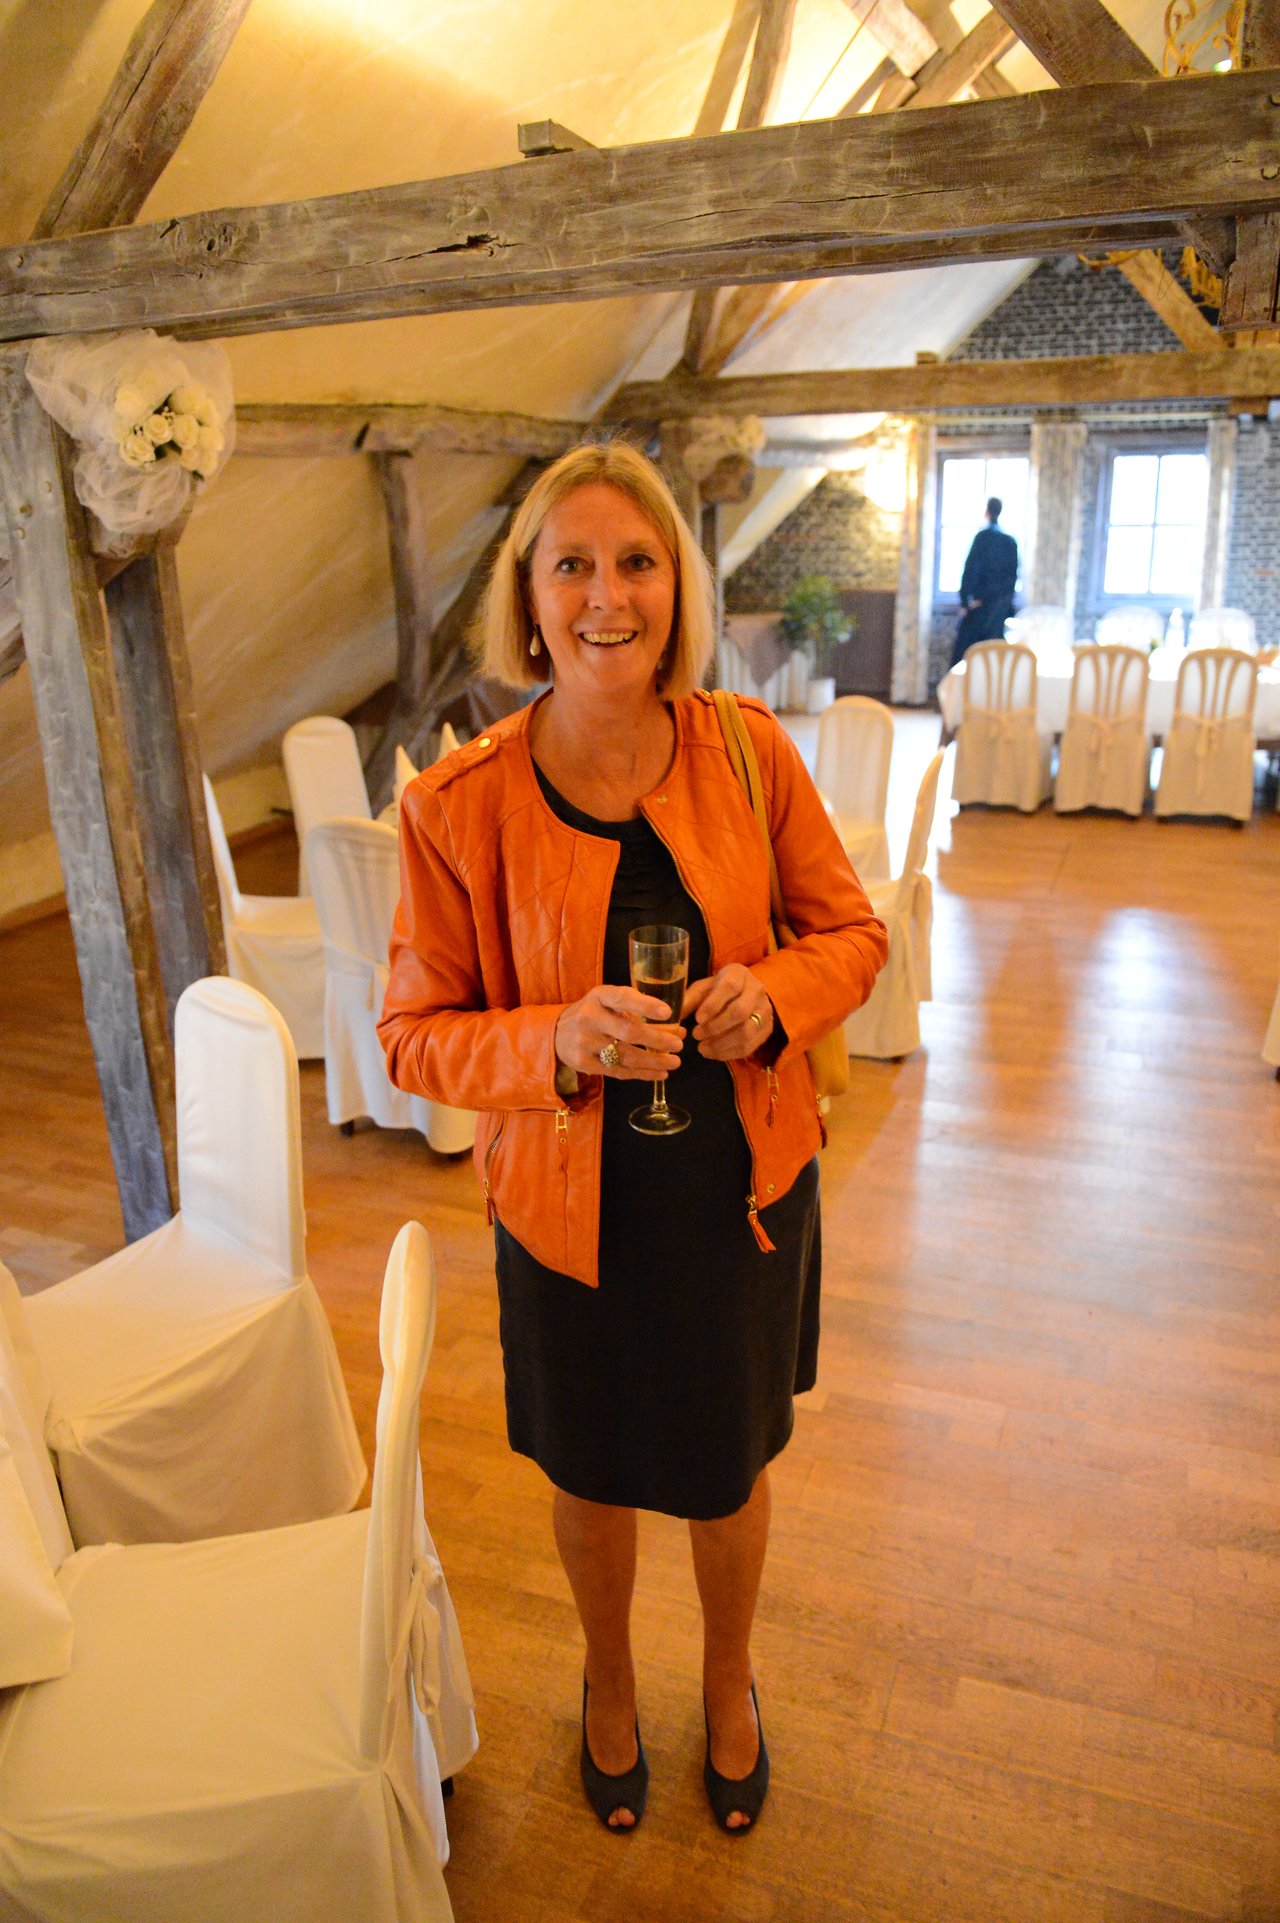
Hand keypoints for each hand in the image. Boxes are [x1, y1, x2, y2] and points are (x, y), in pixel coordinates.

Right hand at [555, 983, 684, 1081]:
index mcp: (599, 997)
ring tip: (674, 1062)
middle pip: (628, 1031)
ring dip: (654, 1061)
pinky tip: (659, 1073)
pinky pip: (618, 1071)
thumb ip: (638, 1012)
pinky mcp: (584, 1063)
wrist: (557, 1033)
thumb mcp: (608, 1003)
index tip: (667, 1012)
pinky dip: (642, 1074)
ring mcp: (584, 1042)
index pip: (622, 998)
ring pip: (626, 1056)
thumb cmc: (594, 1014)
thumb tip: (676, 1030)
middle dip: (657, 1040)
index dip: (645, 1005)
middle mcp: (589, 1017)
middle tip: (679, 1045)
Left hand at [683, 967, 774, 1061]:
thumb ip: (690, 1000)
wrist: (745, 994)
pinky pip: (749, 1046)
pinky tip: (713, 1053)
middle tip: (696, 1035)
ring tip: (702, 1048)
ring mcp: (765, 1011)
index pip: (729, 988)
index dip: (713, 1005)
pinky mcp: (766, 1030)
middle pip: (740, 1012)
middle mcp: (757, 991)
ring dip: (721, 1044)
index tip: (697, 1019)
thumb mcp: (703, 988)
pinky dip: (728, 1053)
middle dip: (715, 1027)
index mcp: (739, 974)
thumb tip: (675, 1017)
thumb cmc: (718, 990)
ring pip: (746, 1032)